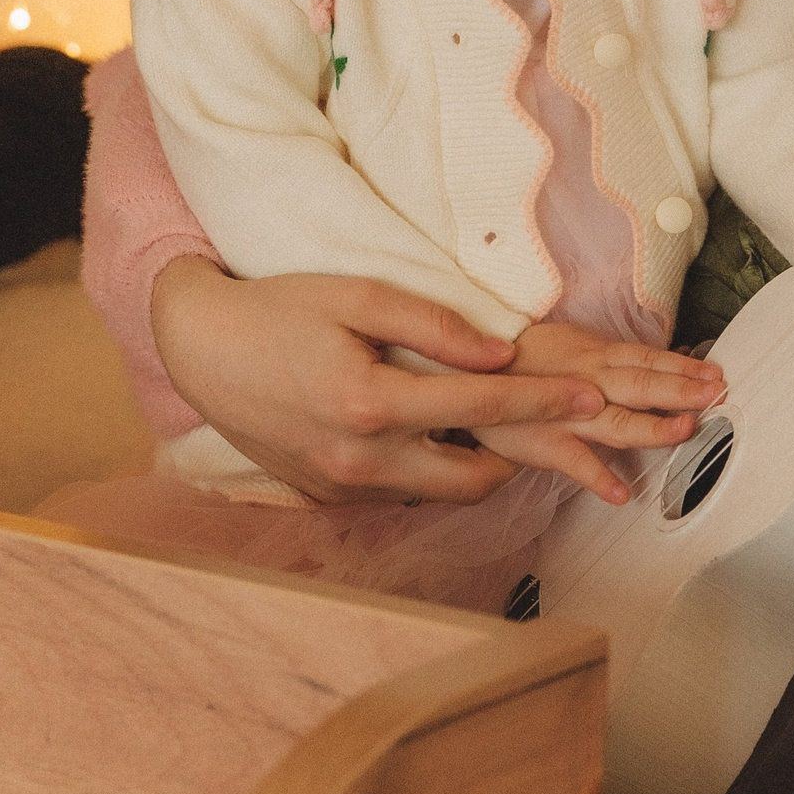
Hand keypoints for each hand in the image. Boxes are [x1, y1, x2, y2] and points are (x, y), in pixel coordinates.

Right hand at [151, 257, 616, 506]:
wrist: (201, 349)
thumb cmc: (279, 309)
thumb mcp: (357, 295)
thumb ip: (434, 326)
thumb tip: (502, 355)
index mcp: (370, 404)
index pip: (481, 410)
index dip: (543, 401)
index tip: (591, 396)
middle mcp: (359, 459)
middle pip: (474, 479)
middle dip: (521, 454)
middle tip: (544, 417)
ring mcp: (342, 487)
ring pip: (441, 494)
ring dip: (476, 466)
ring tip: (493, 426)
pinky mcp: (330, 497)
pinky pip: (402, 492)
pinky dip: (428, 469)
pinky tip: (431, 435)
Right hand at [473, 320, 720, 505]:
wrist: (465, 369)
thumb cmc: (523, 359)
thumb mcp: (572, 346)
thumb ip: (612, 359)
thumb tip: (657, 365)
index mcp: (595, 357)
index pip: (648, 359)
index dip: (683, 366)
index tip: (715, 373)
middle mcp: (587, 382)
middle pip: (641, 384)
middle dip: (681, 390)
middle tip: (716, 394)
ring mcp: (566, 413)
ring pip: (616, 419)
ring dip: (651, 426)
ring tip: (682, 431)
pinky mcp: (544, 442)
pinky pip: (574, 462)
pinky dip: (597, 477)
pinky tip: (621, 493)